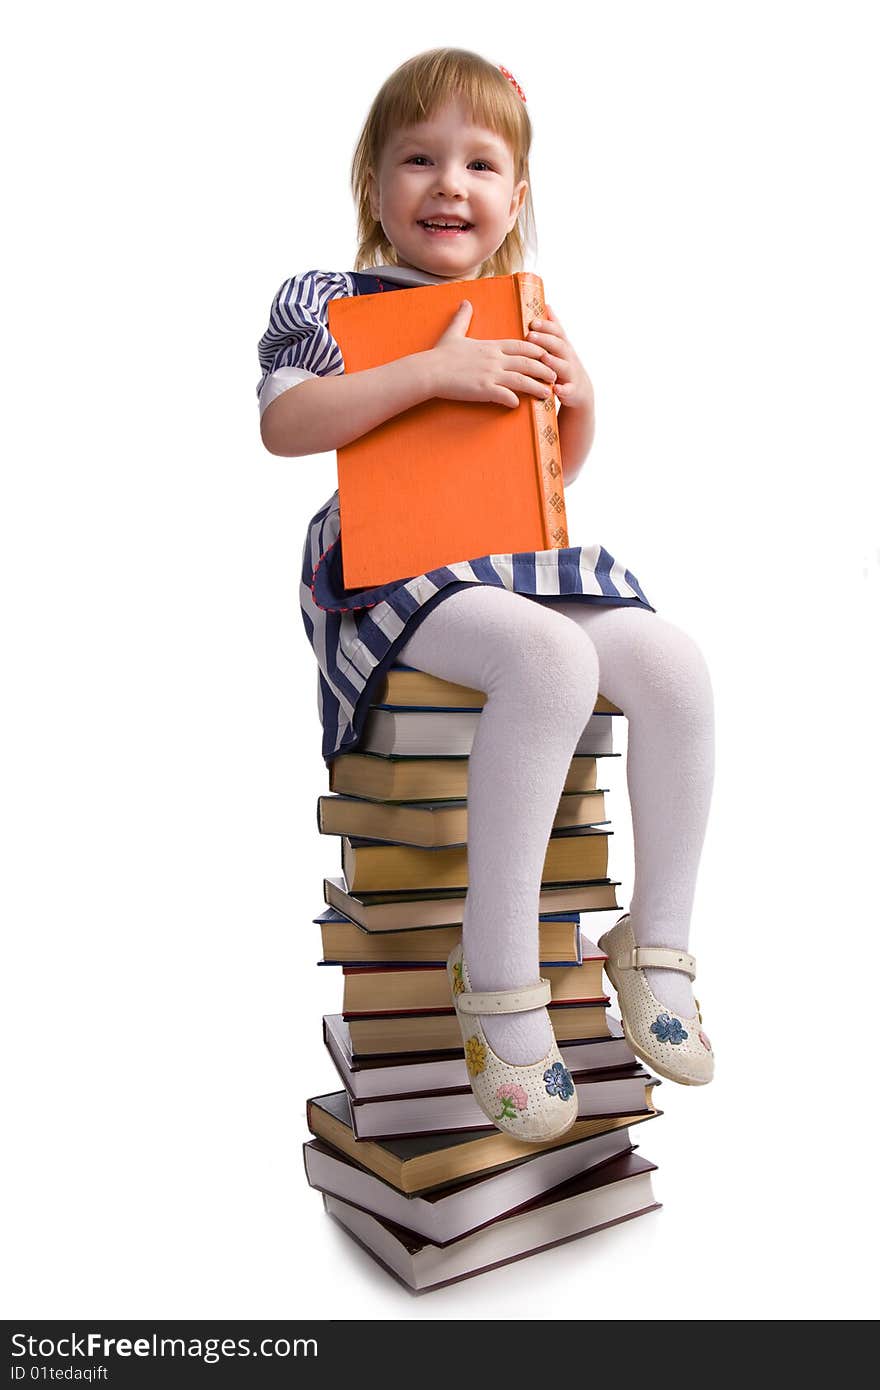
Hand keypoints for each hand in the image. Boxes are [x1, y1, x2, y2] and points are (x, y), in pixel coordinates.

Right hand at [428, 301, 557, 408]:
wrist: (429, 370)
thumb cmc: (440, 354)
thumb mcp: (453, 332)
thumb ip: (463, 318)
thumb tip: (465, 302)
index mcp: (491, 346)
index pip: (521, 345)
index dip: (537, 349)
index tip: (548, 353)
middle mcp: (495, 359)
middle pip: (527, 362)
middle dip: (544, 368)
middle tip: (556, 374)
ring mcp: (490, 374)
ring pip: (521, 380)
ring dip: (537, 387)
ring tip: (549, 393)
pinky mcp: (483, 389)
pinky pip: (505, 395)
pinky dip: (514, 400)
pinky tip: (519, 405)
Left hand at [526, 304, 593, 410]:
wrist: (581, 391)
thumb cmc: (564, 365)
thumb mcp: (561, 345)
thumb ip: (554, 327)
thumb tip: (546, 305)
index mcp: (563, 346)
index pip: (557, 332)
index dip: (546, 326)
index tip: (532, 322)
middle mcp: (568, 358)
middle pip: (559, 346)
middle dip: (545, 340)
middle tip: (530, 335)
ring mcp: (571, 374)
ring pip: (563, 367)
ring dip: (553, 362)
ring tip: (543, 358)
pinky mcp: (572, 391)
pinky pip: (568, 390)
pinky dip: (562, 389)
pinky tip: (555, 388)